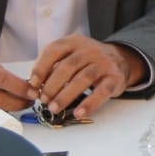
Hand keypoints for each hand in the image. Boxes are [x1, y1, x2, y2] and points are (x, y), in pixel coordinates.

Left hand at [30, 35, 146, 120]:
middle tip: (43, 100)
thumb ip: (54, 66)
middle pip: (68, 66)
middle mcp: (90, 49)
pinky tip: (79, 113)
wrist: (120, 60)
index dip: (41, 68)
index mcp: (74, 42)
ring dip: (66, 96)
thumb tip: (35, 87)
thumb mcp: (71, 55)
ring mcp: (104, 63)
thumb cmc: (88, 61)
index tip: (34, 84)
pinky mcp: (114, 77)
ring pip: (83, 78)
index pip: (54, 50)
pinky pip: (102, 91)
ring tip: (54, 108)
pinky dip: (90, 103)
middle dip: (52, 85)